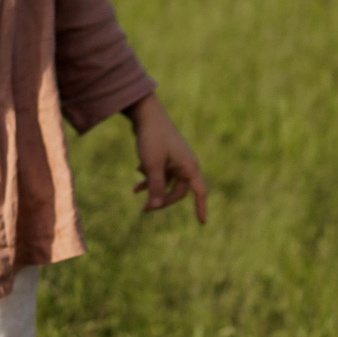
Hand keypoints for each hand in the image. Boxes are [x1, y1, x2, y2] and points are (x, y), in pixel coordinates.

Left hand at [126, 94, 208, 222]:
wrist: (146, 113)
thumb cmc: (152, 138)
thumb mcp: (152, 165)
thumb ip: (155, 187)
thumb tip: (155, 207)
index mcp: (189, 166)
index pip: (199, 191)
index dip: (201, 207)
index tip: (202, 223)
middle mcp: (186, 164)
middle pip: (178, 191)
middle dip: (162, 200)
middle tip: (144, 209)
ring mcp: (176, 159)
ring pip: (167, 182)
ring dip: (152, 188)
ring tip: (135, 191)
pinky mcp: (166, 155)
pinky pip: (160, 173)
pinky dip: (149, 178)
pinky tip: (136, 179)